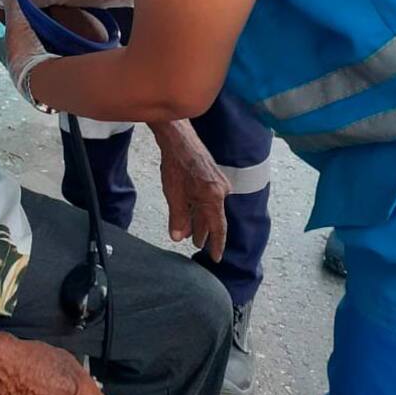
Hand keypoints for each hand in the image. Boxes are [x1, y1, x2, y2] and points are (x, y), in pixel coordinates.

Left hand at [0, 0, 58, 105]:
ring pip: (31, 57)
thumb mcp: (18, 11)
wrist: (50, 77)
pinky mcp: (52, 79)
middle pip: (10, 49)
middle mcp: (16, 66)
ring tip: (50, 26)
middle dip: (16, 35)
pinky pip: (52, 63)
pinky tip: (69, 42)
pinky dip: (57, 53)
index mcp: (4, 51)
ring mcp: (34, 75)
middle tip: (26, 18)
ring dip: (37, 44)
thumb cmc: (28, 48)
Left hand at [153, 120, 229, 261]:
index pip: (218, 228)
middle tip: (197, 245)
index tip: (215, 257)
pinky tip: (191, 211)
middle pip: (213, 218)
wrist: (178, 137)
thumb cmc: (176, 163)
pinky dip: (200, 207)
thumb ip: (178, 218)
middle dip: (204, 232)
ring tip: (193, 232)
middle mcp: (221, 190)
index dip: (217, 244)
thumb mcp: (174, 195)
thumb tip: (179, 238)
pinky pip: (209, 197)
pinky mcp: (214, 175)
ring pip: (210, 207)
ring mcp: (219, 182)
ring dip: (200, 220)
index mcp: (214, 197)